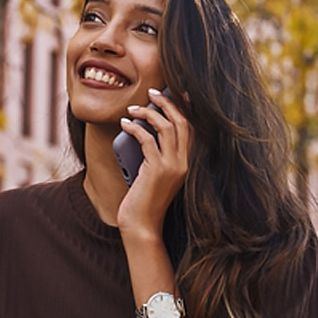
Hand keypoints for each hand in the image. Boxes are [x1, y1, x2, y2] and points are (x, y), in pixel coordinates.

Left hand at [117, 88, 191, 239]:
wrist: (142, 226)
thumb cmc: (145, 200)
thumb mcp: (155, 174)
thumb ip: (157, 154)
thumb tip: (146, 129)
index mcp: (189, 163)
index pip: (192, 128)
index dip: (185, 107)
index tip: (176, 92)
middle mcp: (185, 163)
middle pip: (182, 122)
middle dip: (167, 102)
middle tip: (152, 92)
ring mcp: (173, 166)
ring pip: (165, 127)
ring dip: (148, 112)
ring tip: (133, 108)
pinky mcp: (157, 170)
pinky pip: (147, 139)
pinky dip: (135, 127)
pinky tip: (125, 124)